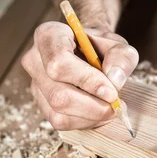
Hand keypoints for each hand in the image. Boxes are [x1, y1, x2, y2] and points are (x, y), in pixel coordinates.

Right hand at [21, 21, 138, 129]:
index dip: (87, 80)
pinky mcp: (41, 104)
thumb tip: (114, 80)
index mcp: (48, 35)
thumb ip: (122, 57)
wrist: (90, 54)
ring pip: (59, 113)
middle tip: (116, 104)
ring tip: (110, 108)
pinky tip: (97, 112)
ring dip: (91, 116)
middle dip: (92, 106)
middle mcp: (34, 60)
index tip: (112, 91)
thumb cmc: (100, 47)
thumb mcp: (118, 45)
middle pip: (58, 95)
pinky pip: (60, 122)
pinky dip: (85, 122)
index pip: (59, 62)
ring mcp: (35, 84)